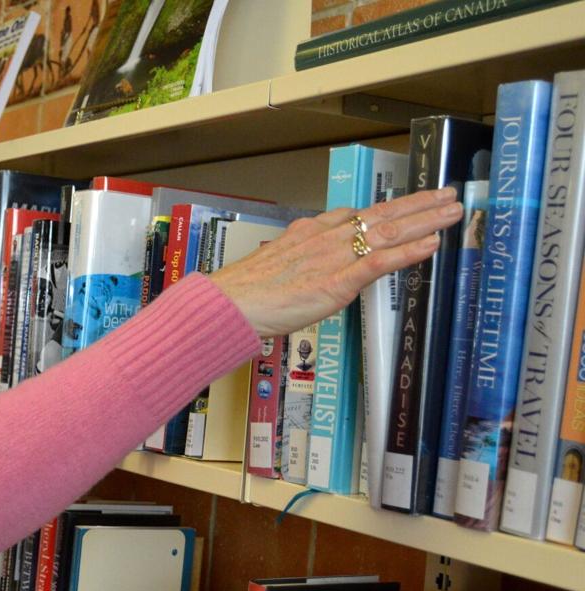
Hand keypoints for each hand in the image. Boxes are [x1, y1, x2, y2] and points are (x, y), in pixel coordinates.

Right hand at [209, 187, 462, 337]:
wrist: (230, 304)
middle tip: (448, 194)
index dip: (390, 207)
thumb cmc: (246, 291)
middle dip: (418, 204)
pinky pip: (381, 261)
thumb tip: (312, 253)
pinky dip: (410, 251)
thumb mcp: (277, 262)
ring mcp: (334, 257)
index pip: (358, 214)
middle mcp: (327, 237)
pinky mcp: (338, 281)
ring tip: (453, 211)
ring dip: (425, 220)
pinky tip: (433, 242)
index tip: (411, 201)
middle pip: (381, 215)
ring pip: (388, 232)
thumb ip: (301, 255)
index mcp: (311, 232)